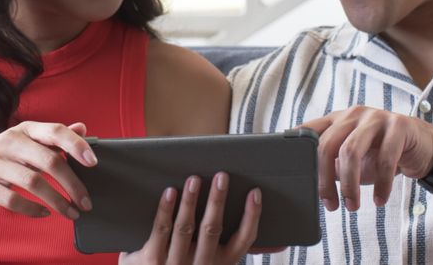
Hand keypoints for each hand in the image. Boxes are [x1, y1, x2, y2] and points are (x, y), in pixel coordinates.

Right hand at [0, 121, 96, 218]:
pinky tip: (45, 214)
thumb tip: (82, 128)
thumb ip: (53, 137)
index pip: (54, 131)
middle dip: (72, 184)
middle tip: (86, 202)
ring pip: (33, 182)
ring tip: (72, 213)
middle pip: (48, 161)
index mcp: (24, 130)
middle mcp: (8, 142)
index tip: (93, 162)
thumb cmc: (3, 159)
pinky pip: (13, 199)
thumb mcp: (26, 143)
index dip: (75, 145)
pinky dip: (33, 209)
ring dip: (57, 201)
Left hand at [119, 172, 261, 264]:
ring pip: (185, 228)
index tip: (254, 192)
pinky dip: (165, 210)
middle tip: (222, 176)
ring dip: (191, 201)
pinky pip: (160, 230)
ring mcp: (176, 264)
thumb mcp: (217, 263)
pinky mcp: (152, 260)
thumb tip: (280, 242)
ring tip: (194, 179)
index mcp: (222, 264)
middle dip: (217, 201)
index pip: (244, 240)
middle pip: (212, 230)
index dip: (251, 216)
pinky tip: (170, 192)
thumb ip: (237, 247)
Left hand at [301, 107, 432, 211]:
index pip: (309, 130)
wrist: (425, 149)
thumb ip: (332, 165)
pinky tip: (379, 200)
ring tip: (352, 206)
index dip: (299, 152)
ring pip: (351, 151)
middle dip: (325, 180)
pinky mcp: (399, 126)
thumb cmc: (382, 155)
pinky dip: (381, 185)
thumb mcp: (353, 160)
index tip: (298, 177)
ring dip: (350, 184)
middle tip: (330, 205)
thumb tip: (310, 185)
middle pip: (327, 145)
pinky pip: (385, 159)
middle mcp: (353, 115)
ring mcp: (376, 117)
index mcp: (338, 119)